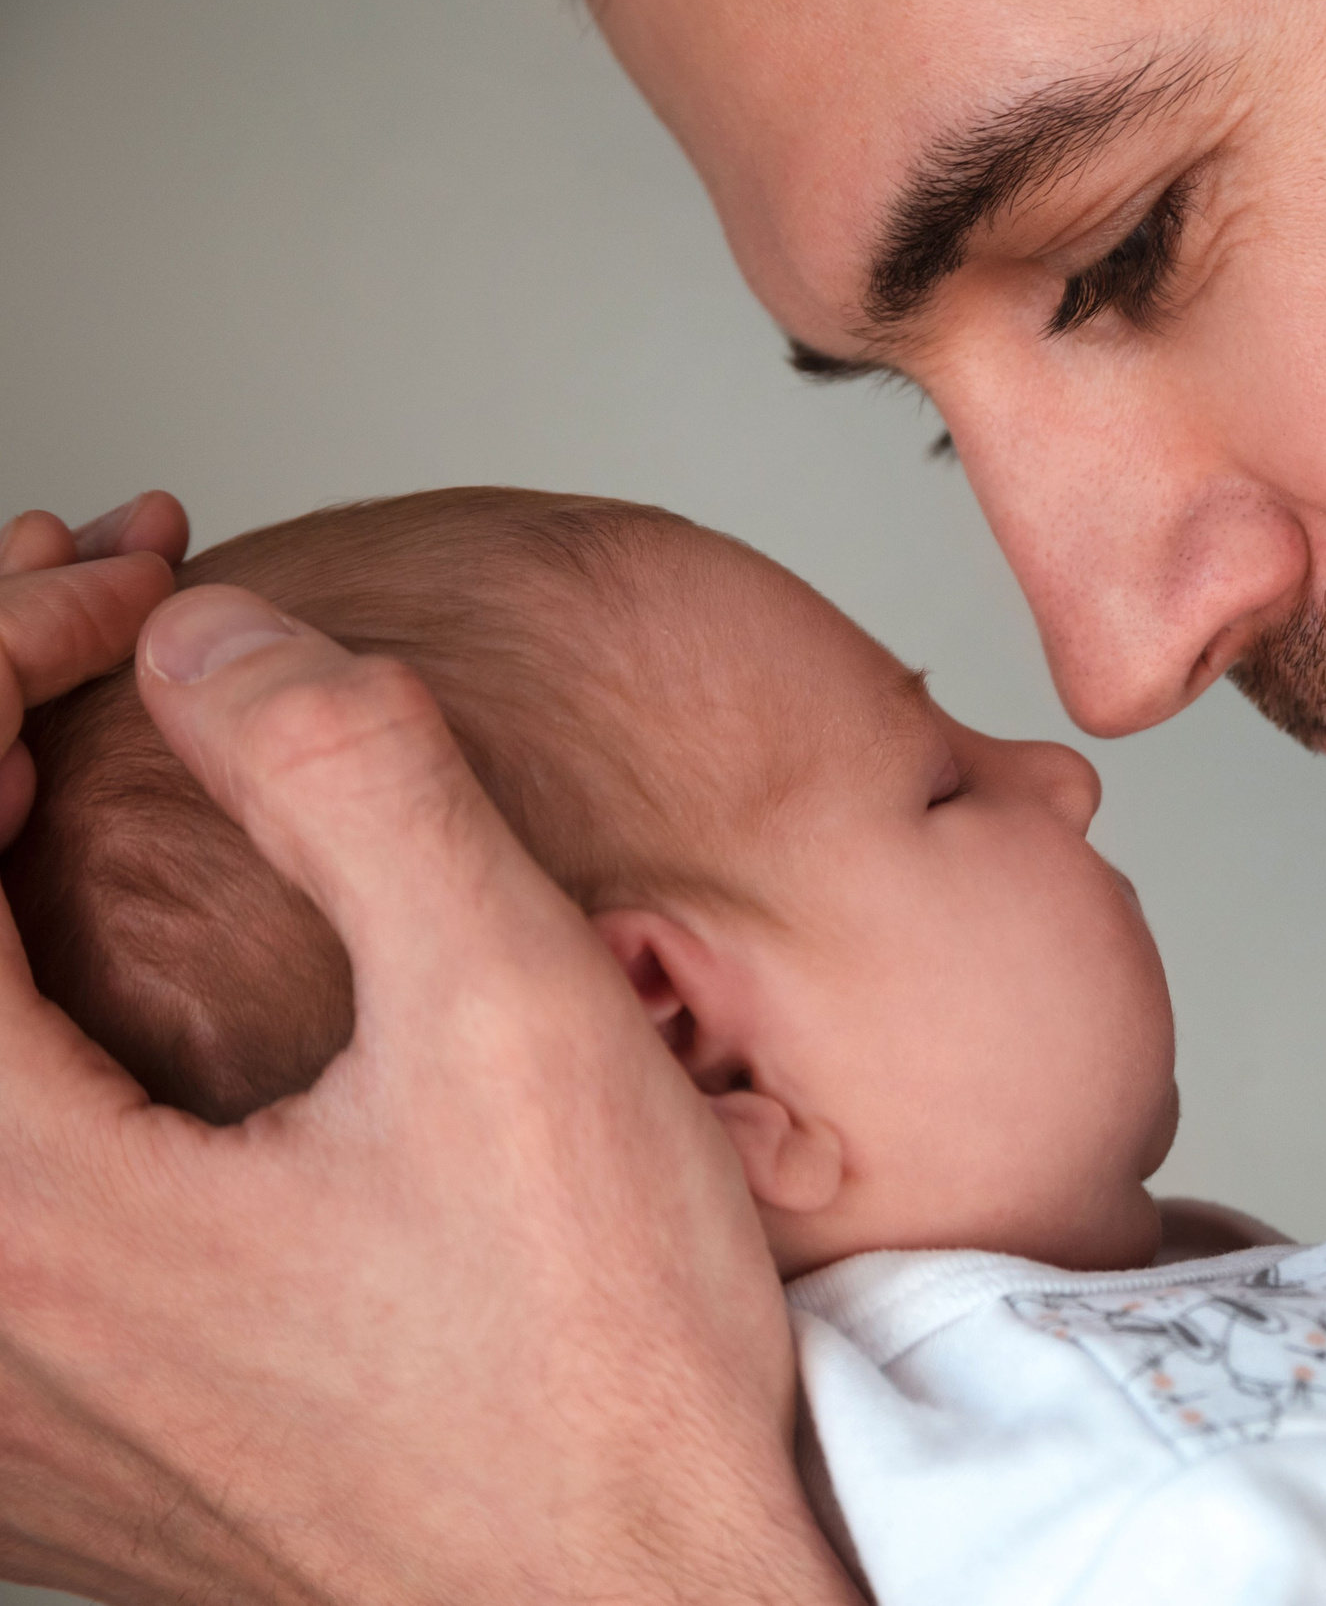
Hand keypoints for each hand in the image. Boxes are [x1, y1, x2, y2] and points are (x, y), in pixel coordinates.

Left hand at [0, 516, 857, 1603]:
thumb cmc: (602, 1379)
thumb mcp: (520, 1030)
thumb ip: (360, 786)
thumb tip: (218, 640)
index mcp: (18, 1202)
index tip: (144, 576)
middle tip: (90, 605)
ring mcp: (1, 1378)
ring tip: (84, 735)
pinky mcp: (59, 1413)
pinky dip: (17, 996)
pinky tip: (110, 950)